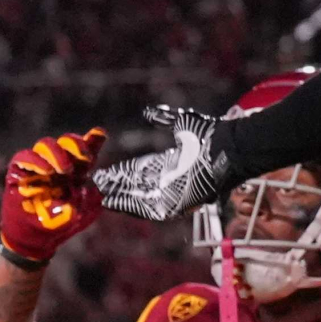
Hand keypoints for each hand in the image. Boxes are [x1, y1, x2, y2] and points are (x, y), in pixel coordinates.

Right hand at [0, 129, 106, 262]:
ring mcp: (38, 166)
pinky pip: (24, 157)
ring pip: (46, 145)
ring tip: (64, 170)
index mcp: (76, 171)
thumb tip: (100, 182)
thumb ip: (92, 196)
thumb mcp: (82, 212)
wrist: (35, 240)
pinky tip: (46, 171)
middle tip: (84, 158)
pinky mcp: (19, 172)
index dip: (93, 140)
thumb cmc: (60, 225)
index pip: (85, 149)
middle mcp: (57, 164)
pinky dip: (35, 161)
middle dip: (76, 145)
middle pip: (66, 142)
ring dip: (57, 154)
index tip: (100, 134)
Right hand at [91, 105, 235, 221]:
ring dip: (119, 196)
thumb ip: (163, 118)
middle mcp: (170, 180)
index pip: (141, 169)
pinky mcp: (173, 205)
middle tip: (97, 184)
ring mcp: (172, 194)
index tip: (105, 172)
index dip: (122, 171)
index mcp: (171, 162)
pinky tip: (111, 201)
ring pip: (138, 198)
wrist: (223, 149)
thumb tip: (148, 112)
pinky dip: (128, 205)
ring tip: (100, 193)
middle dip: (117, 184)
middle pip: (137, 185)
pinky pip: (146, 209)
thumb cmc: (208, 135)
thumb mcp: (181, 122)